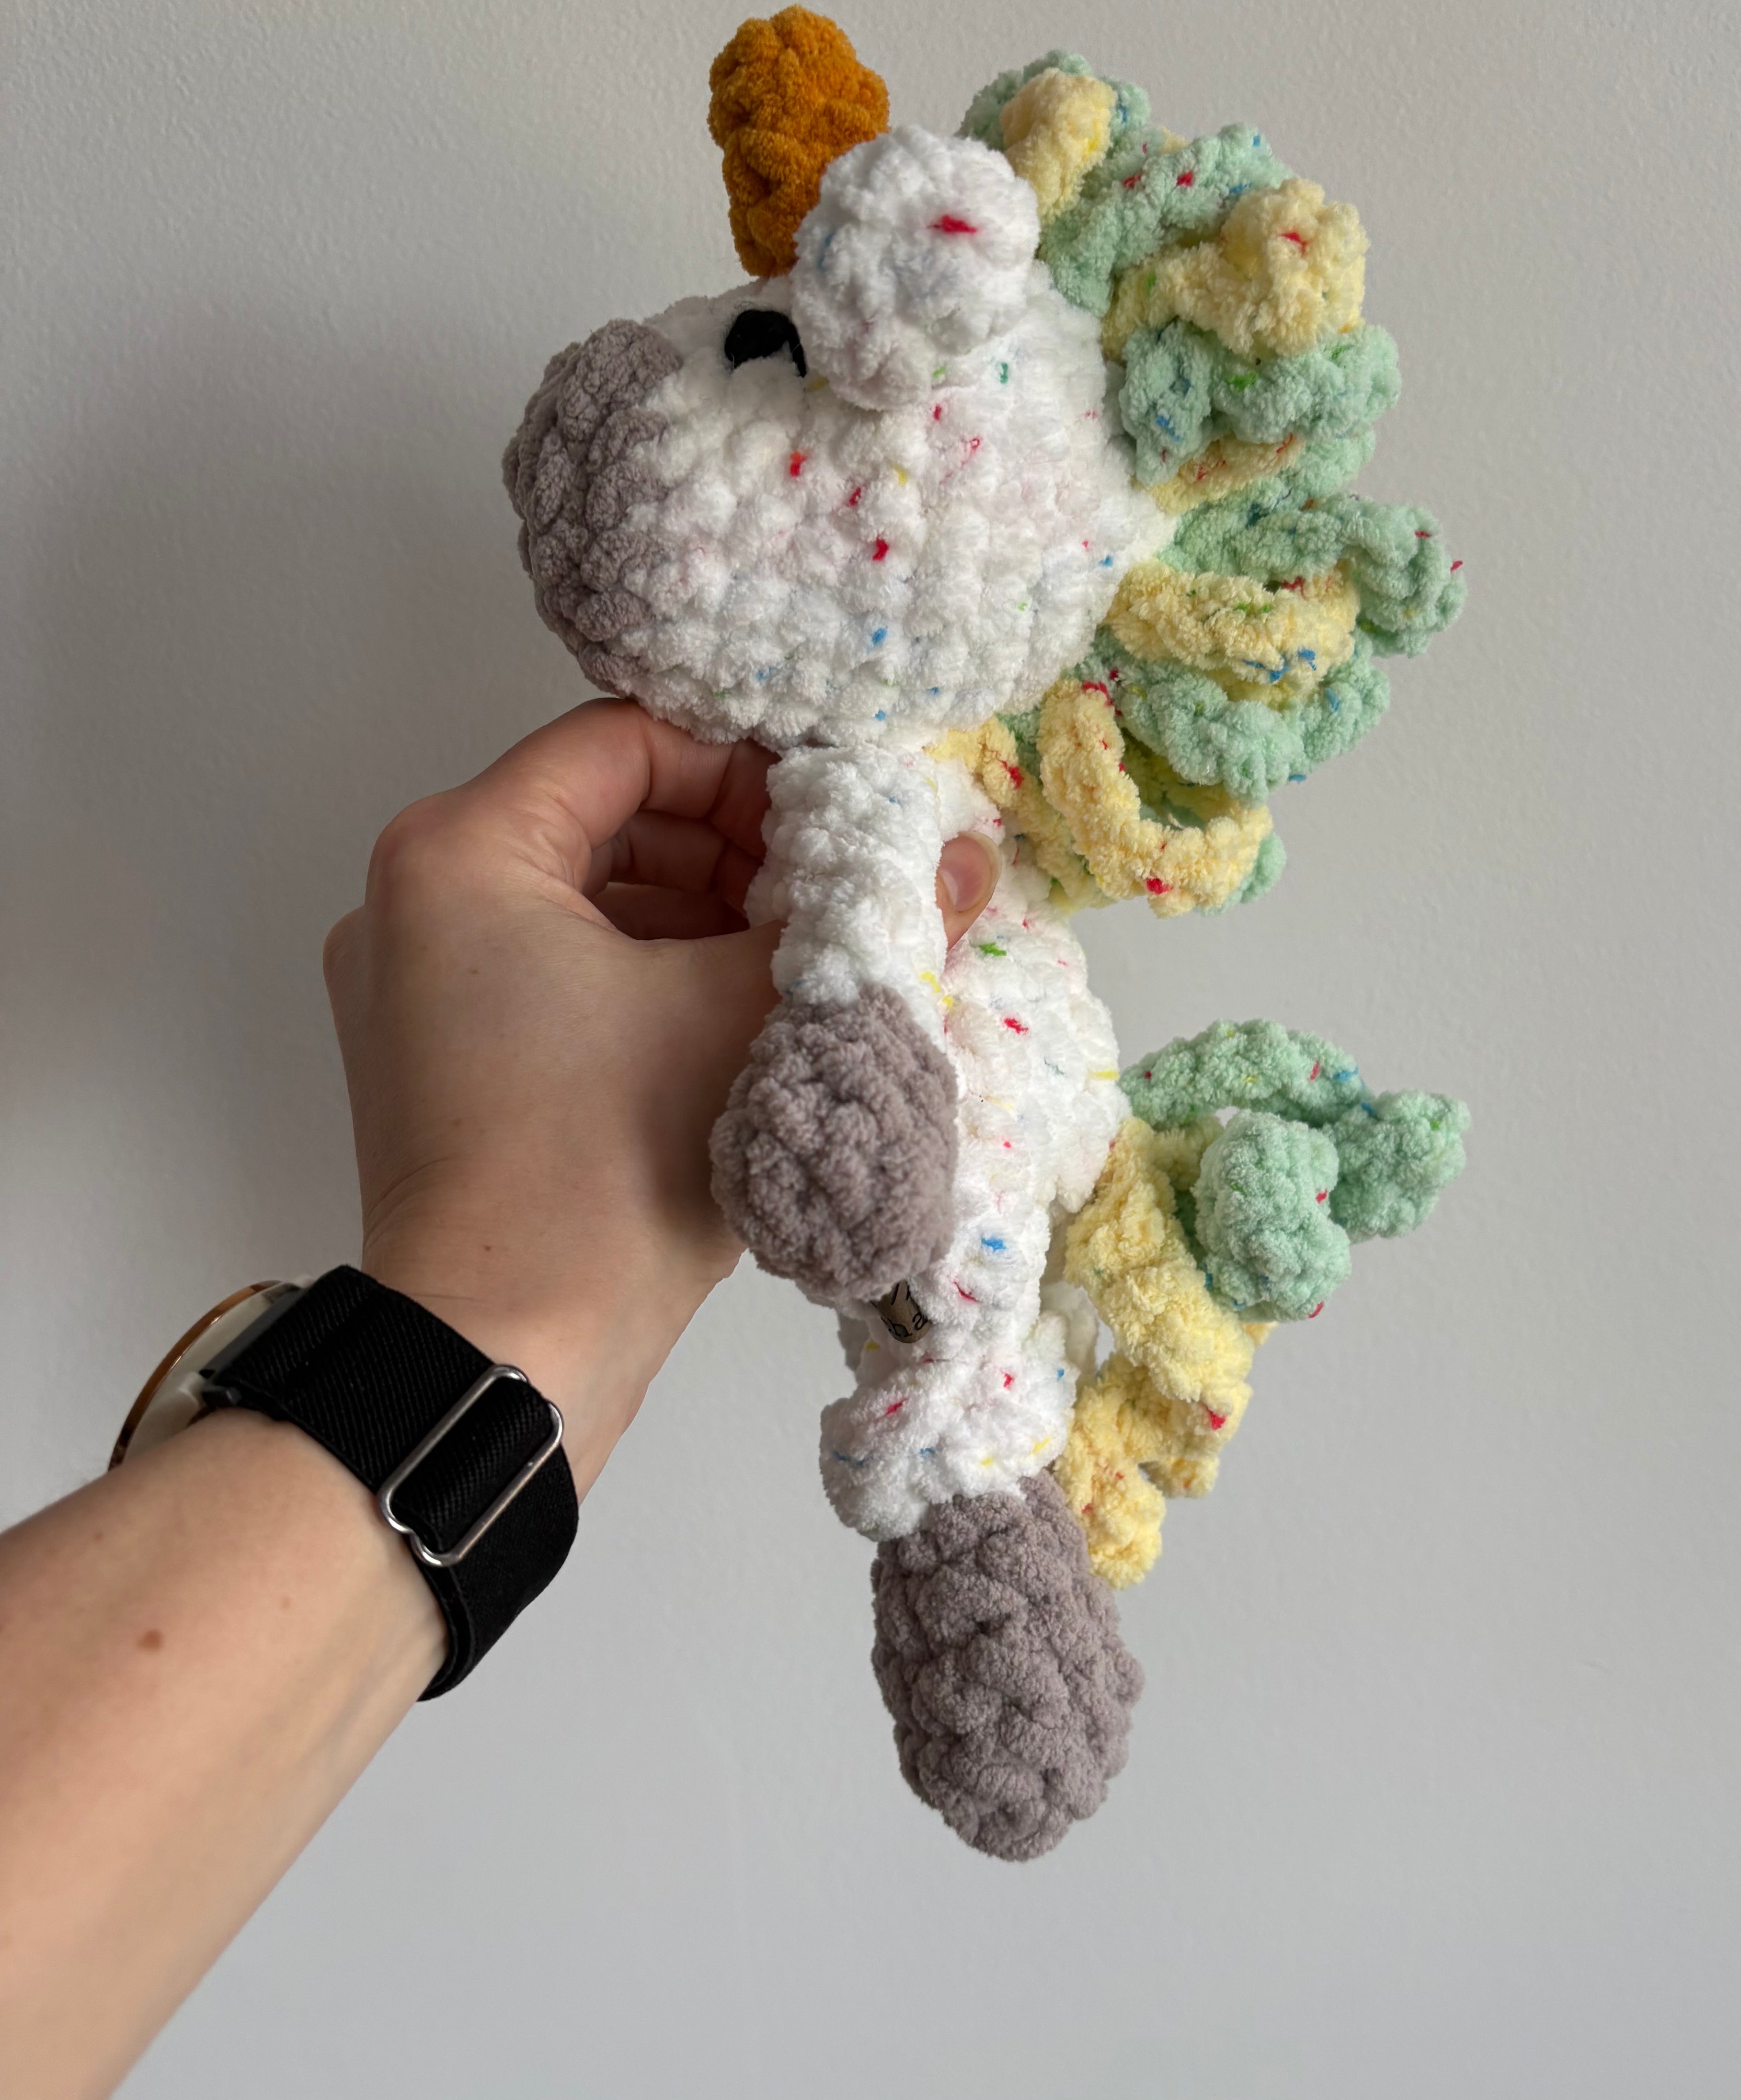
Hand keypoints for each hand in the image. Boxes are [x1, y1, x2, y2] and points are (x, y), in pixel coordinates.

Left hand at [322, 700, 997, 1490]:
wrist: (499, 1358)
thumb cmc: (600, 1169)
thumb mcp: (749, 1014)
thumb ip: (860, 917)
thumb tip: (968, 851)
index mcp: (459, 850)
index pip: (629, 741)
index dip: (751, 766)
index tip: (841, 817)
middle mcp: (413, 901)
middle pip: (607, 821)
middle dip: (738, 852)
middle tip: (841, 897)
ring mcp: (416, 990)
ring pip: (592, 906)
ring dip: (707, 923)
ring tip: (814, 966)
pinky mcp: (442, 1066)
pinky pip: (562, 979)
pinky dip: (655, 985)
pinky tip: (753, 1026)